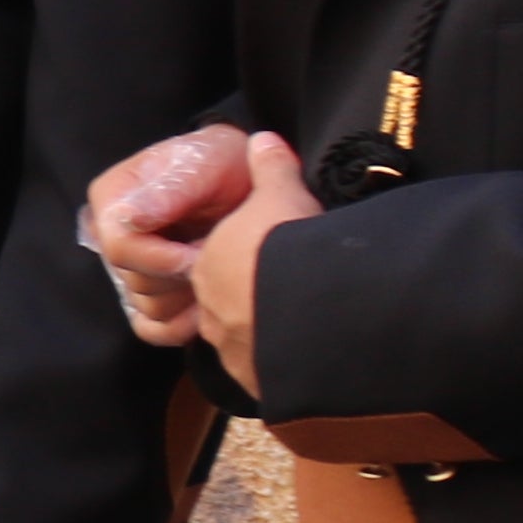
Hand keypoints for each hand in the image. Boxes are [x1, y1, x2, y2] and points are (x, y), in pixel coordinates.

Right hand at [84, 124, 253, 344]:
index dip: (162, 257)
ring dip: (189, 296)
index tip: (203, 251)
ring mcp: (128, 269)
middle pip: (134, 281)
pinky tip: (206, 308)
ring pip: (147, 307)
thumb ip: (171, 191)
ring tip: (218, 271)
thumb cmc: (226, 164)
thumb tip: (129, 218)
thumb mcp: (206, 165)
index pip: (119, 247)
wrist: (249, 181)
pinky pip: (152, 329)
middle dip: (182, 274)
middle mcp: (112, 235)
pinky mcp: (147, 296)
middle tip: (218, 254)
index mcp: (112, 199)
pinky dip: (181, 325)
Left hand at [182, 135, 321, 397]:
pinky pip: (268, 373)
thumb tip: (262, 138)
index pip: (221, 263)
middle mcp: (211, 312)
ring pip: (247, 342)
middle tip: (294, 292)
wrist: (309, 313)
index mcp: (210, 266)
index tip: (275, 259)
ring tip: (307, 327)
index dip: (248, 259)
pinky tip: (312, 355)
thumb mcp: (282, 195)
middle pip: (230, 304)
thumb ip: (271, 168)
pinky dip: (285, 365)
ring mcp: (232, 352)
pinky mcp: (257, 384)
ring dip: (269, 335)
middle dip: (255, 300)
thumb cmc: (287, 247)